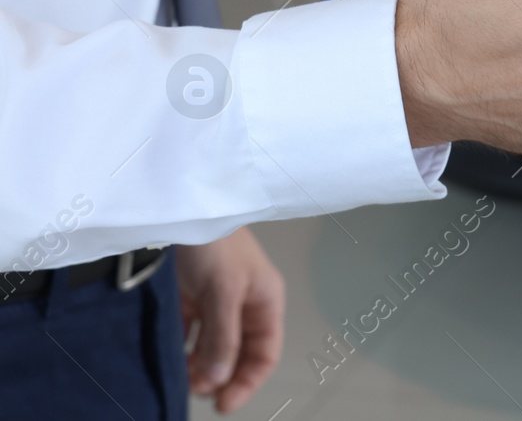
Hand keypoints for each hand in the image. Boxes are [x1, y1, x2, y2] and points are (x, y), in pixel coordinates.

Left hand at [176, 228, 284, 413]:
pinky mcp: (191, 297)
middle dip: (219, 376)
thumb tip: (218, 380)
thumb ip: (222, 338)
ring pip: (211, 346)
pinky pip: (189, 333)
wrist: (183, 207)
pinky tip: (171, 357)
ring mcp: (217, 302)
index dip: (248, 381)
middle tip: (193, 390)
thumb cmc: (215, 243)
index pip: (264, 353)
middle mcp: (244, 305)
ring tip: (179, 376)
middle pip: (237, 353)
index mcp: (265, 302)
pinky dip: (182, 348)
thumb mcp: (223, 292)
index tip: (223, 404)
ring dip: (197, 365)